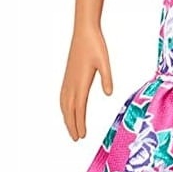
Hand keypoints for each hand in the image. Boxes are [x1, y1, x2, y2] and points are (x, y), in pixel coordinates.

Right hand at [60, 24, 113, 139]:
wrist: (84, 32)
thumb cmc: (95, 45)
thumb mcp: (104, 61)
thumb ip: (106, 78)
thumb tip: (109, 94)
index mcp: (80, 81)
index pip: (79, 108)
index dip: (79, 123)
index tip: (81, 136)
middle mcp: (71, 82)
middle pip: (69, 109)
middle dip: (72, 125)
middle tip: (76, 139)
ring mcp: (68, 79)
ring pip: (64, 103)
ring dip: (67, 117)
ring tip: (71, 128)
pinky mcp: (68, 75)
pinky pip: (63, 95)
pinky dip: (64, 106)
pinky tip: (67, 110)